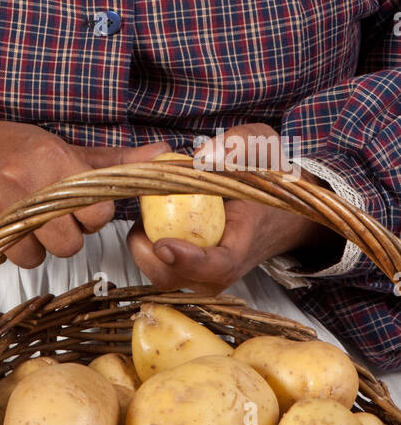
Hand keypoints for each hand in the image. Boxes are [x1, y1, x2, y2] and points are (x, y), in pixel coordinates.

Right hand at [0, 115, 172, 269]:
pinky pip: (4, 259)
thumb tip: (163, 156)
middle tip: (44, 216)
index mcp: (49, 158)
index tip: (76, 208)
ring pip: (36, 257)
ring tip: (16, 220)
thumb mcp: (54, 147)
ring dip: (31, 246)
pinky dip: (3, 250)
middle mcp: (22, 182)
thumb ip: (109, 161)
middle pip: (70, 243)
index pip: (97, 211)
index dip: (90, 216)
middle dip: (62, 236)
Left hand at [126, 123, 341, 293]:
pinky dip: (146, 247)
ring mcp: (206, 274)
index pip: (219, 266)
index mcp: (244, 241)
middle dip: (149, 256)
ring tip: (146, 215)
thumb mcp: (262, 147)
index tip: (163, 244)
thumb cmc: (269, 180)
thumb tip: (204, 154)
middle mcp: (223, 267)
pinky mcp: (192, 271)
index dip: (189, 261)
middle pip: (179, 281)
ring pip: (163, 277)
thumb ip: (238, 144)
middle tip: (141, 219)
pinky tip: (150, 220)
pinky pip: (160, 268)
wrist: (281, 213)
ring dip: (143, 249)